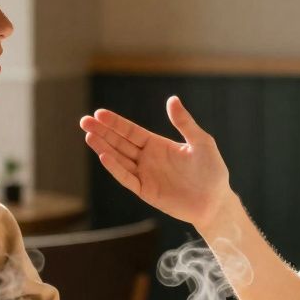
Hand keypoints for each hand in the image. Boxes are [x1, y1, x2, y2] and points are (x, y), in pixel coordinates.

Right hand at [80, 96, 232, 230]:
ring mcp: (145, 175)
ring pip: (119, 159)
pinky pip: (127, 178)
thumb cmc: (212, 171)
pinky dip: (116, 168)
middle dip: (102, 132)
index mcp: (157, 144)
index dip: (115, 123)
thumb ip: (184, 122)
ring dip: (104, 148)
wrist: (215, 200)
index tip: (99, 113)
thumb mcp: (201, 141)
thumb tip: (171, 99)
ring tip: (88, 135)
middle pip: (119, 143)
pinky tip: (104, 156)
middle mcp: (147, 159)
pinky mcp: (146, 191)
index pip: (130, 132)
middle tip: (84, 121)